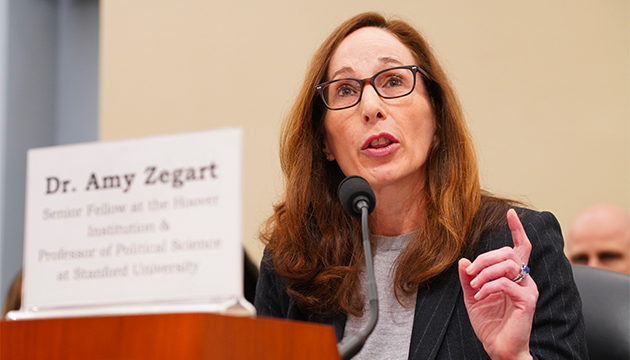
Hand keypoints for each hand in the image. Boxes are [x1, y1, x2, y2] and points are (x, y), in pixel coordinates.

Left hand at [458, 209, 538, 359]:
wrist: (499, 348)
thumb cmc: (490, 324)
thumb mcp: (472, 297)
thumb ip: (468, 278)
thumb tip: (464, 260)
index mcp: (514, 276)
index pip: (520, 247)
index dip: (517, 229)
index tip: (511, 213)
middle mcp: (525, 280)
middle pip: (509, 253)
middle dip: (485, 258)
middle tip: (470, 272)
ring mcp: (528, 290)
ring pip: (508, 265)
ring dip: (485, 272)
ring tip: (475, 286)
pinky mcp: (527, 301)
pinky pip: (506, 284)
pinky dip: (488, 287)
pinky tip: (480, 296)